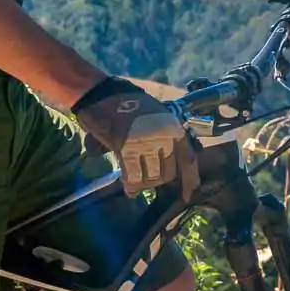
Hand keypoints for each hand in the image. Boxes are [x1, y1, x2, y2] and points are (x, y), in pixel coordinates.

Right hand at [73, 77, 197, 191]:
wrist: (99, 94)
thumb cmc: (125, 104)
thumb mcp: (155, 116)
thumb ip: (165, 137)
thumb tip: (168, 163)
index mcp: (173, 127)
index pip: (188, 160)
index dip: (190, 181)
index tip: (188, 196)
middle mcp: (164, 136)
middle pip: (168, 173)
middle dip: (157, 181)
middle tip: (145, 179)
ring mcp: (146, 142)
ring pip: (151, 178)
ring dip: (143, 184)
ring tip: (135, 183)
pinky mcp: (126, 148)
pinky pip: (133, 177)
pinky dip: (131, 186)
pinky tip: (128, 189)